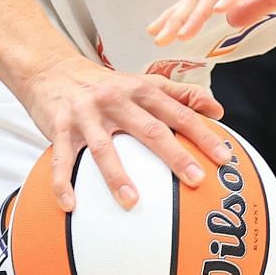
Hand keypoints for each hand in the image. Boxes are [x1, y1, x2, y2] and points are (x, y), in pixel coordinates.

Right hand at [18, 54, 227, 211]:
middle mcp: (116, 100)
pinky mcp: (59, 128)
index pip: (179, 113)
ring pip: (105, 148)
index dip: (203, 134)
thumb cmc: (105, 83)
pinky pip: (62, 160)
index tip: (223, 157)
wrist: (52, 69)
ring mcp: (87, 115)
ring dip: (118, 177)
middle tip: (195, 179)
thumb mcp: (143, 82)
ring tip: (133, 202)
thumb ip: (181, 94)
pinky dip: (63, 183)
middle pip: (150, 130)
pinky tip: (72, 205)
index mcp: (141, 90)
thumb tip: (218, 110)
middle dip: (174, 156)